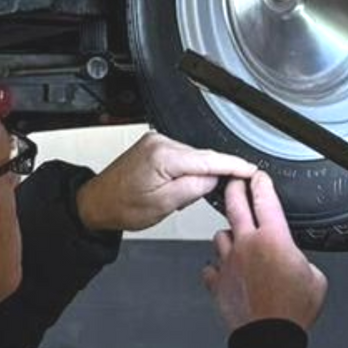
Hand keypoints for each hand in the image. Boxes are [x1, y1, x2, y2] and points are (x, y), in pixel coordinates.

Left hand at [76, 132, 255, 233]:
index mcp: (164, 156)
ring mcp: (156, 140)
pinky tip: (172, 187)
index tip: (250, 169)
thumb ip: (193, 189)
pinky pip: (181, 157)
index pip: (208, 159)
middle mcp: (160, 141)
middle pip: (202, 158)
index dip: (233, 165)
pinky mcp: (154, 144)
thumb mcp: (164, 205)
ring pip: (192, 158)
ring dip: (195, 175)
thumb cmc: (123, 207)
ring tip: (176, 197)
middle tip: (201, 199)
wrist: (97, 202)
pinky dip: (184, 171)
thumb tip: (214, 179)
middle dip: (210, 176)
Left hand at [200, 173, 326, 331]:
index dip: (261, 183)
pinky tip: (223, 271)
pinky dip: (217, 267)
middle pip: (235, 205)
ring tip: (233, 238)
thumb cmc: (293, 310)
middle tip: (235, 183)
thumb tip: (297, 262)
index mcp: (274, 238)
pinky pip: (211, 267)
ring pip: (220, 235)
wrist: (269, 337)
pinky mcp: (218, 282)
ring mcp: (229, 262)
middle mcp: (247, 244)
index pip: (265, 199)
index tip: (258, 177)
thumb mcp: (315, 278)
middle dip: (235, 188)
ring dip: (227, 234)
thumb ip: (302, 261)